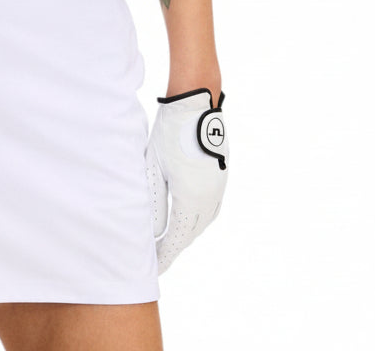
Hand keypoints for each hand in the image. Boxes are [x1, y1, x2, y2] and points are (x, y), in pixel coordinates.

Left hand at [144, 87, 227, 274]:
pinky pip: (210, 208)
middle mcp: (210, 198)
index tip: (153, 269)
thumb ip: (154, 203)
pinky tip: (188, 218)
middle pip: (189, 233)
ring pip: (201, 222)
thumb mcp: (154, 168)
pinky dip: (197, 219)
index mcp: (191, 198)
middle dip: (173, 247)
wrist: (197, 105)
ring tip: (169, 241)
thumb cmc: (170, 134)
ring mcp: (219, 188)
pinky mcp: (222, 177)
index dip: (164, 255)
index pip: (176, 238)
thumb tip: (153, 232)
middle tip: (157, 258)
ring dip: (186, 234)